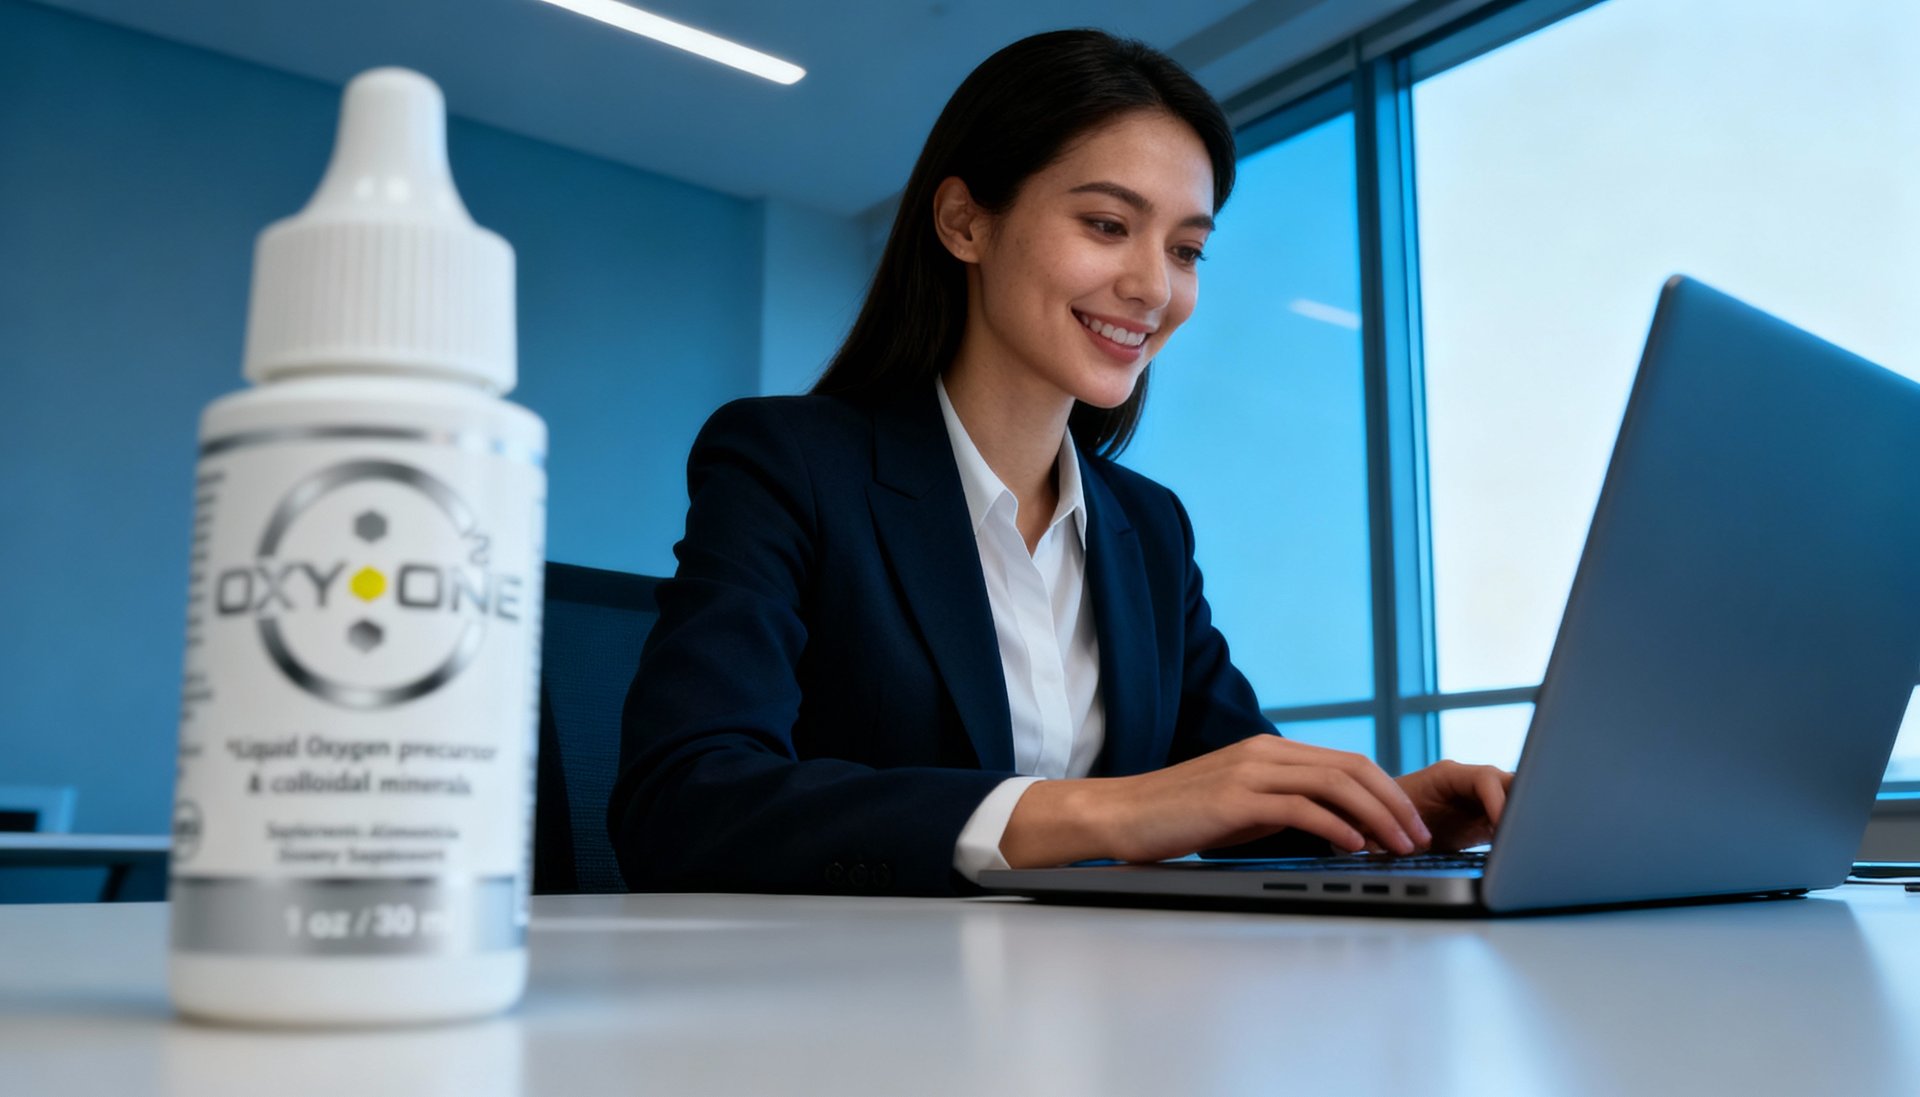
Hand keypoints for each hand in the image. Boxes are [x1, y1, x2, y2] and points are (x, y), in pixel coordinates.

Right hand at [1001, 735, 1434, 868]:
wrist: (1119, 815)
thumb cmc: (1176, 818)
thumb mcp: (1241, 807)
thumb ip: (1283, 806)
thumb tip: (1336, 827)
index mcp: (1268, 752)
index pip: (1346, 762)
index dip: (1386, 791)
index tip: (1408, 823)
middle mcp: (1264, 753)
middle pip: (1351, 767)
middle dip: (1394, 802)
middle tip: (1419, 835)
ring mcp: (1249, 772)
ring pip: (1334, 783)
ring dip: (1375, 816)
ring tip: (1398, 845)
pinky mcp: (1234, 798)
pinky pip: (1301, 807)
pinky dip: (1335, 826)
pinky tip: (1352, 845)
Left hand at [1395, 760, 1512, 850]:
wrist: (1382, 825)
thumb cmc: (1386, 819)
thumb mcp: (1404, 823)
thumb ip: (1424, 826)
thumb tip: (1444, 839)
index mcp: (1448, 774)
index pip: (1486, 779)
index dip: (1499, 800)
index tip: (1504, 826)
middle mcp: (1468, 781)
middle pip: (1509, 784)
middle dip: (1520, 806)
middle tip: (1522, 836)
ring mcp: (1479, 798)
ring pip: (1513, 799)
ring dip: (1520, 819)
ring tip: (1521, 843)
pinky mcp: (1484, 817)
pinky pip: (1508, 818)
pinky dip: (1514, 831)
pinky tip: (1515, 848)